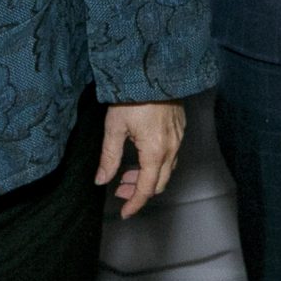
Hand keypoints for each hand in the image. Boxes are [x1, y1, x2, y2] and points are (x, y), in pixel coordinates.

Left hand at [98, 102, 186, 218]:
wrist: (153, 68)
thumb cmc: (132, 95)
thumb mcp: (114, 127)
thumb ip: (109, 157)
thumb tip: (101, 180)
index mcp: (155, 152)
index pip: (147, 189)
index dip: (135, 203)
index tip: (124, 212)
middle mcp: (172, 148)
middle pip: (159, 183)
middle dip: (140, 191)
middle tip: (120, 190)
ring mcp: (179, 137)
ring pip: (167, 169)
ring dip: (148, 176)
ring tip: (128, 173)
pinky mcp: (180, 127)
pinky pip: (172, 154)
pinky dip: (157, 163)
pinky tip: (142, 156)